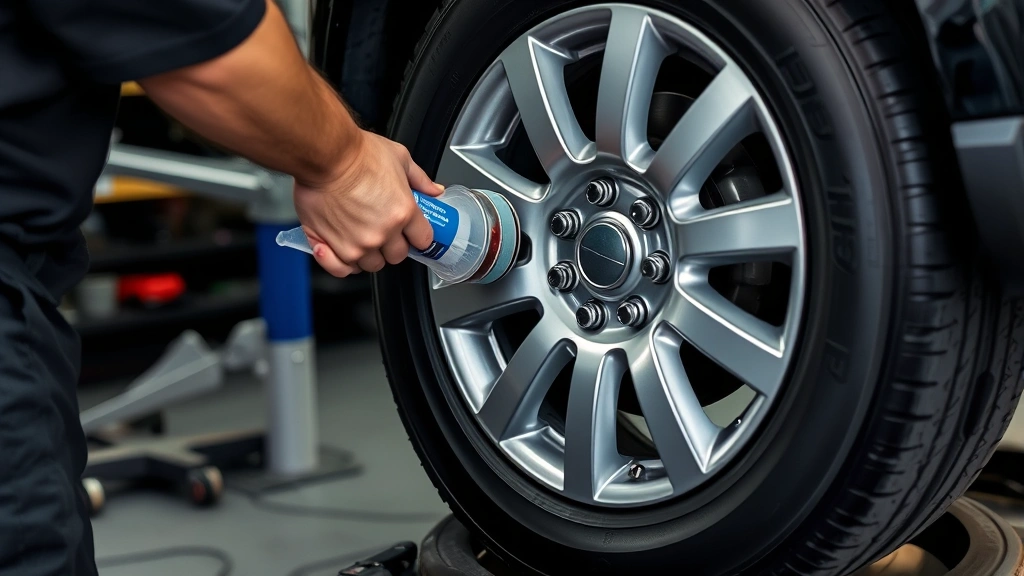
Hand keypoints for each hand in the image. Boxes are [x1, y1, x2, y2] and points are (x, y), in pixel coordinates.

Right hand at [293, 130, 444, 276]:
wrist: (324, 155)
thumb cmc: (357, 154)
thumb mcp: (400, 158)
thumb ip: (420, 179)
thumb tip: (435, 191)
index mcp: (403, 213)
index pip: (422, 240)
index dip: (418, 235)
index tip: (412, 231)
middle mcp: (382, 233)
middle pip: (397, 256)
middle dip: (393, 245)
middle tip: (383, 229)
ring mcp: (357, 244)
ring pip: (371, 264)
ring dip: (368, 253)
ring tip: (359, 235)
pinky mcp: (331, 246)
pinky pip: (341, 270)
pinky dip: (341, 263)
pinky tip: (338, 250)